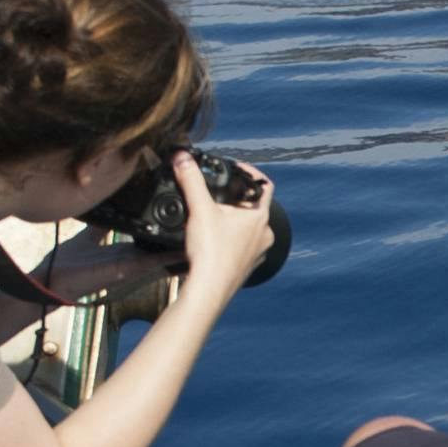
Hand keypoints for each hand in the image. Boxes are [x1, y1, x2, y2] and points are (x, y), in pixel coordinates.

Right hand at [172, 152, 277, 299]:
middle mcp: (265, 235)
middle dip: (235, 197)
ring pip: (248, 228)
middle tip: (216, 193)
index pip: (264, 185)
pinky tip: (213, 239)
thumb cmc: (210, 252)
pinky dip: (230, 238)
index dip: (250, 172)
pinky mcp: (247, 266)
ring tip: (212, 216)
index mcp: (259, 217)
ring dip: (233, 219)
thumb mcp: (199, 209)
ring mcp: (258, 253)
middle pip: (254, 206)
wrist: (208, 290)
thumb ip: (191, 179)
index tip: (235, 167)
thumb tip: (182, 156)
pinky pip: (242, 246)